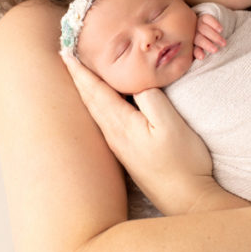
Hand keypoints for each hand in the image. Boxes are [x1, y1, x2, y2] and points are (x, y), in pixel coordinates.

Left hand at [61, 53, 217, 213]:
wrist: (186, 199)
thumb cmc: (183, 162)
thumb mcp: (171, 125)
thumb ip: (152, 99)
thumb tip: (138, 82)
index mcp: (122, 124)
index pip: (96, 90)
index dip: (81, 70)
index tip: (66, 51)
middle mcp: (114, 135)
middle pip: (90, 100)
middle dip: (77, 77)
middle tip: (64, 56)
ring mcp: (119, 146)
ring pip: (94, 111)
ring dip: (85, 91)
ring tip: (77, 76)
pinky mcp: (127, 154)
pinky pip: (104, 121)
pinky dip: (96, 105)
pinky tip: (100, 105)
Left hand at [193, 13, 225, 59]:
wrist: (207, 28)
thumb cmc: (204, 44)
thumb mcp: (201, 50)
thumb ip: (201, 54)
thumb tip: (202, 59)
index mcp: (190, 43)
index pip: (193, 48)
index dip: (197, 52)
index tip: (202, 57)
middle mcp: (193, 33)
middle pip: (199, 39)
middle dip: (207, 45)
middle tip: (215, 50)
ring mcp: (198, 24)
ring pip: (204, 29)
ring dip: (214, 36)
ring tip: (223, 43)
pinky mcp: (203, 18)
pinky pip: (207, 19)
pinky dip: (214, 24)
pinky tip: (221, 30)